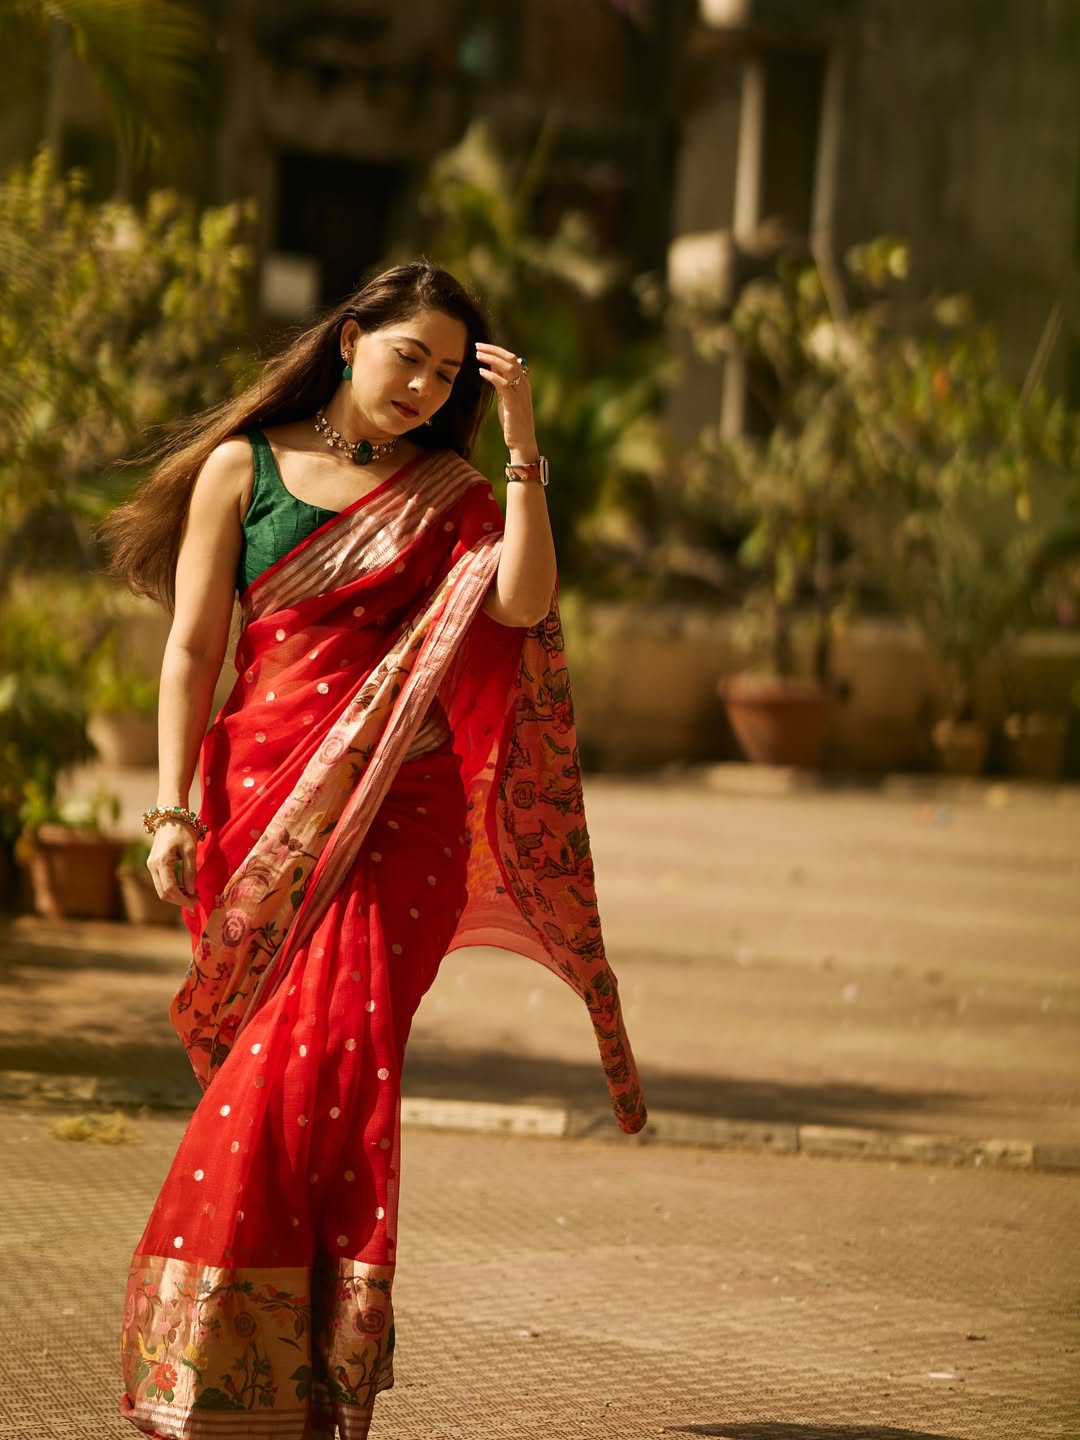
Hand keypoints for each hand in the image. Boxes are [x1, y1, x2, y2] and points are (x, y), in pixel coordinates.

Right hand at [147, 821, 197, 907]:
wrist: (170, 817)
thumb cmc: (182, 831)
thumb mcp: (190, 850)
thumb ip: (190, 872)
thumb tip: (191, 891)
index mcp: (161, 862)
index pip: (170, 889)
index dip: (182, 900)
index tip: (195, 904)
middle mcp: (152, 866)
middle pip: (163, 893)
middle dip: (180, 900)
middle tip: (197, 900)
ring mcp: (151, 866)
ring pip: (161, 889)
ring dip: (176, 895)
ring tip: (193, 894)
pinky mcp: (153, 865)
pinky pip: (161, 882)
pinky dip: (173, 889)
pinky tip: (186, 888)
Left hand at [475, 343, 537, 458]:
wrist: (522, 441)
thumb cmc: (512, 421)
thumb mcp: (506, 398)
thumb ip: (501, 382)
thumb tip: (492, 367)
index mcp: (523, 382)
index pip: (512, 359)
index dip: (497, 351)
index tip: (482, 347)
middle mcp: (524, 384)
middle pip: (511, 359)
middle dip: (494, 350)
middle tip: (477, 346)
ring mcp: (520, 393)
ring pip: (509, 367)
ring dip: (492, 359)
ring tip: (478, 355)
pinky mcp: (514, 402)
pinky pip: (503, 383)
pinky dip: (492, 375)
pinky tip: (481, 372)